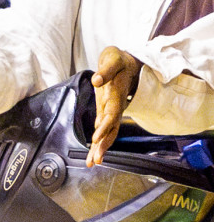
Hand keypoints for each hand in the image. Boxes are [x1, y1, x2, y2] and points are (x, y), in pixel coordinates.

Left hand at [88, 45, 141, 166]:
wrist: (129, 62)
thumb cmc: (119, 60)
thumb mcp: (113, 59)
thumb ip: (106, 70)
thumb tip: (96, 80)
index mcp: (116, 94)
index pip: (111, 113)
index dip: (105, 125)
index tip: (96, 137)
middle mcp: (115, 105)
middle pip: (111, 128)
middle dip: (102, 144)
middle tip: (95, 160)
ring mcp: (111, 109)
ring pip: (108, 132)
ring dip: (100, 147)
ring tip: (92, 162)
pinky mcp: (106, 110)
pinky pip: (104, 129)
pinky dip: (99, 141)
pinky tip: (93, 153)